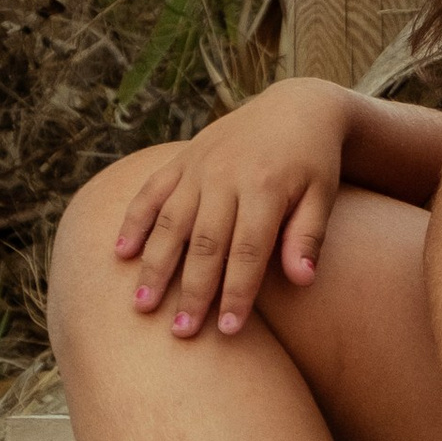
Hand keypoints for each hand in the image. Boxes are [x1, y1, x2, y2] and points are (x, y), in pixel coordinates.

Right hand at [113, 79, 353, 338]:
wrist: (294, 108)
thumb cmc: (313, 163)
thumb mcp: (322, 195)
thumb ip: (309, 236)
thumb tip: (302, 281)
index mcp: (266, 187)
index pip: (248, 250)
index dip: (237, 292)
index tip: (227, 330)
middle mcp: (226, 176)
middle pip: (205, 243)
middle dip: (192, 290)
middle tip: (180, 332)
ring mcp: (198, 167)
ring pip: (170, 222)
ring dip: (154, 265)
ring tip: (141, 306)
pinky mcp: (181, 160)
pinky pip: (151, 192)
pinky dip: (133, 221)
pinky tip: (119, 254)